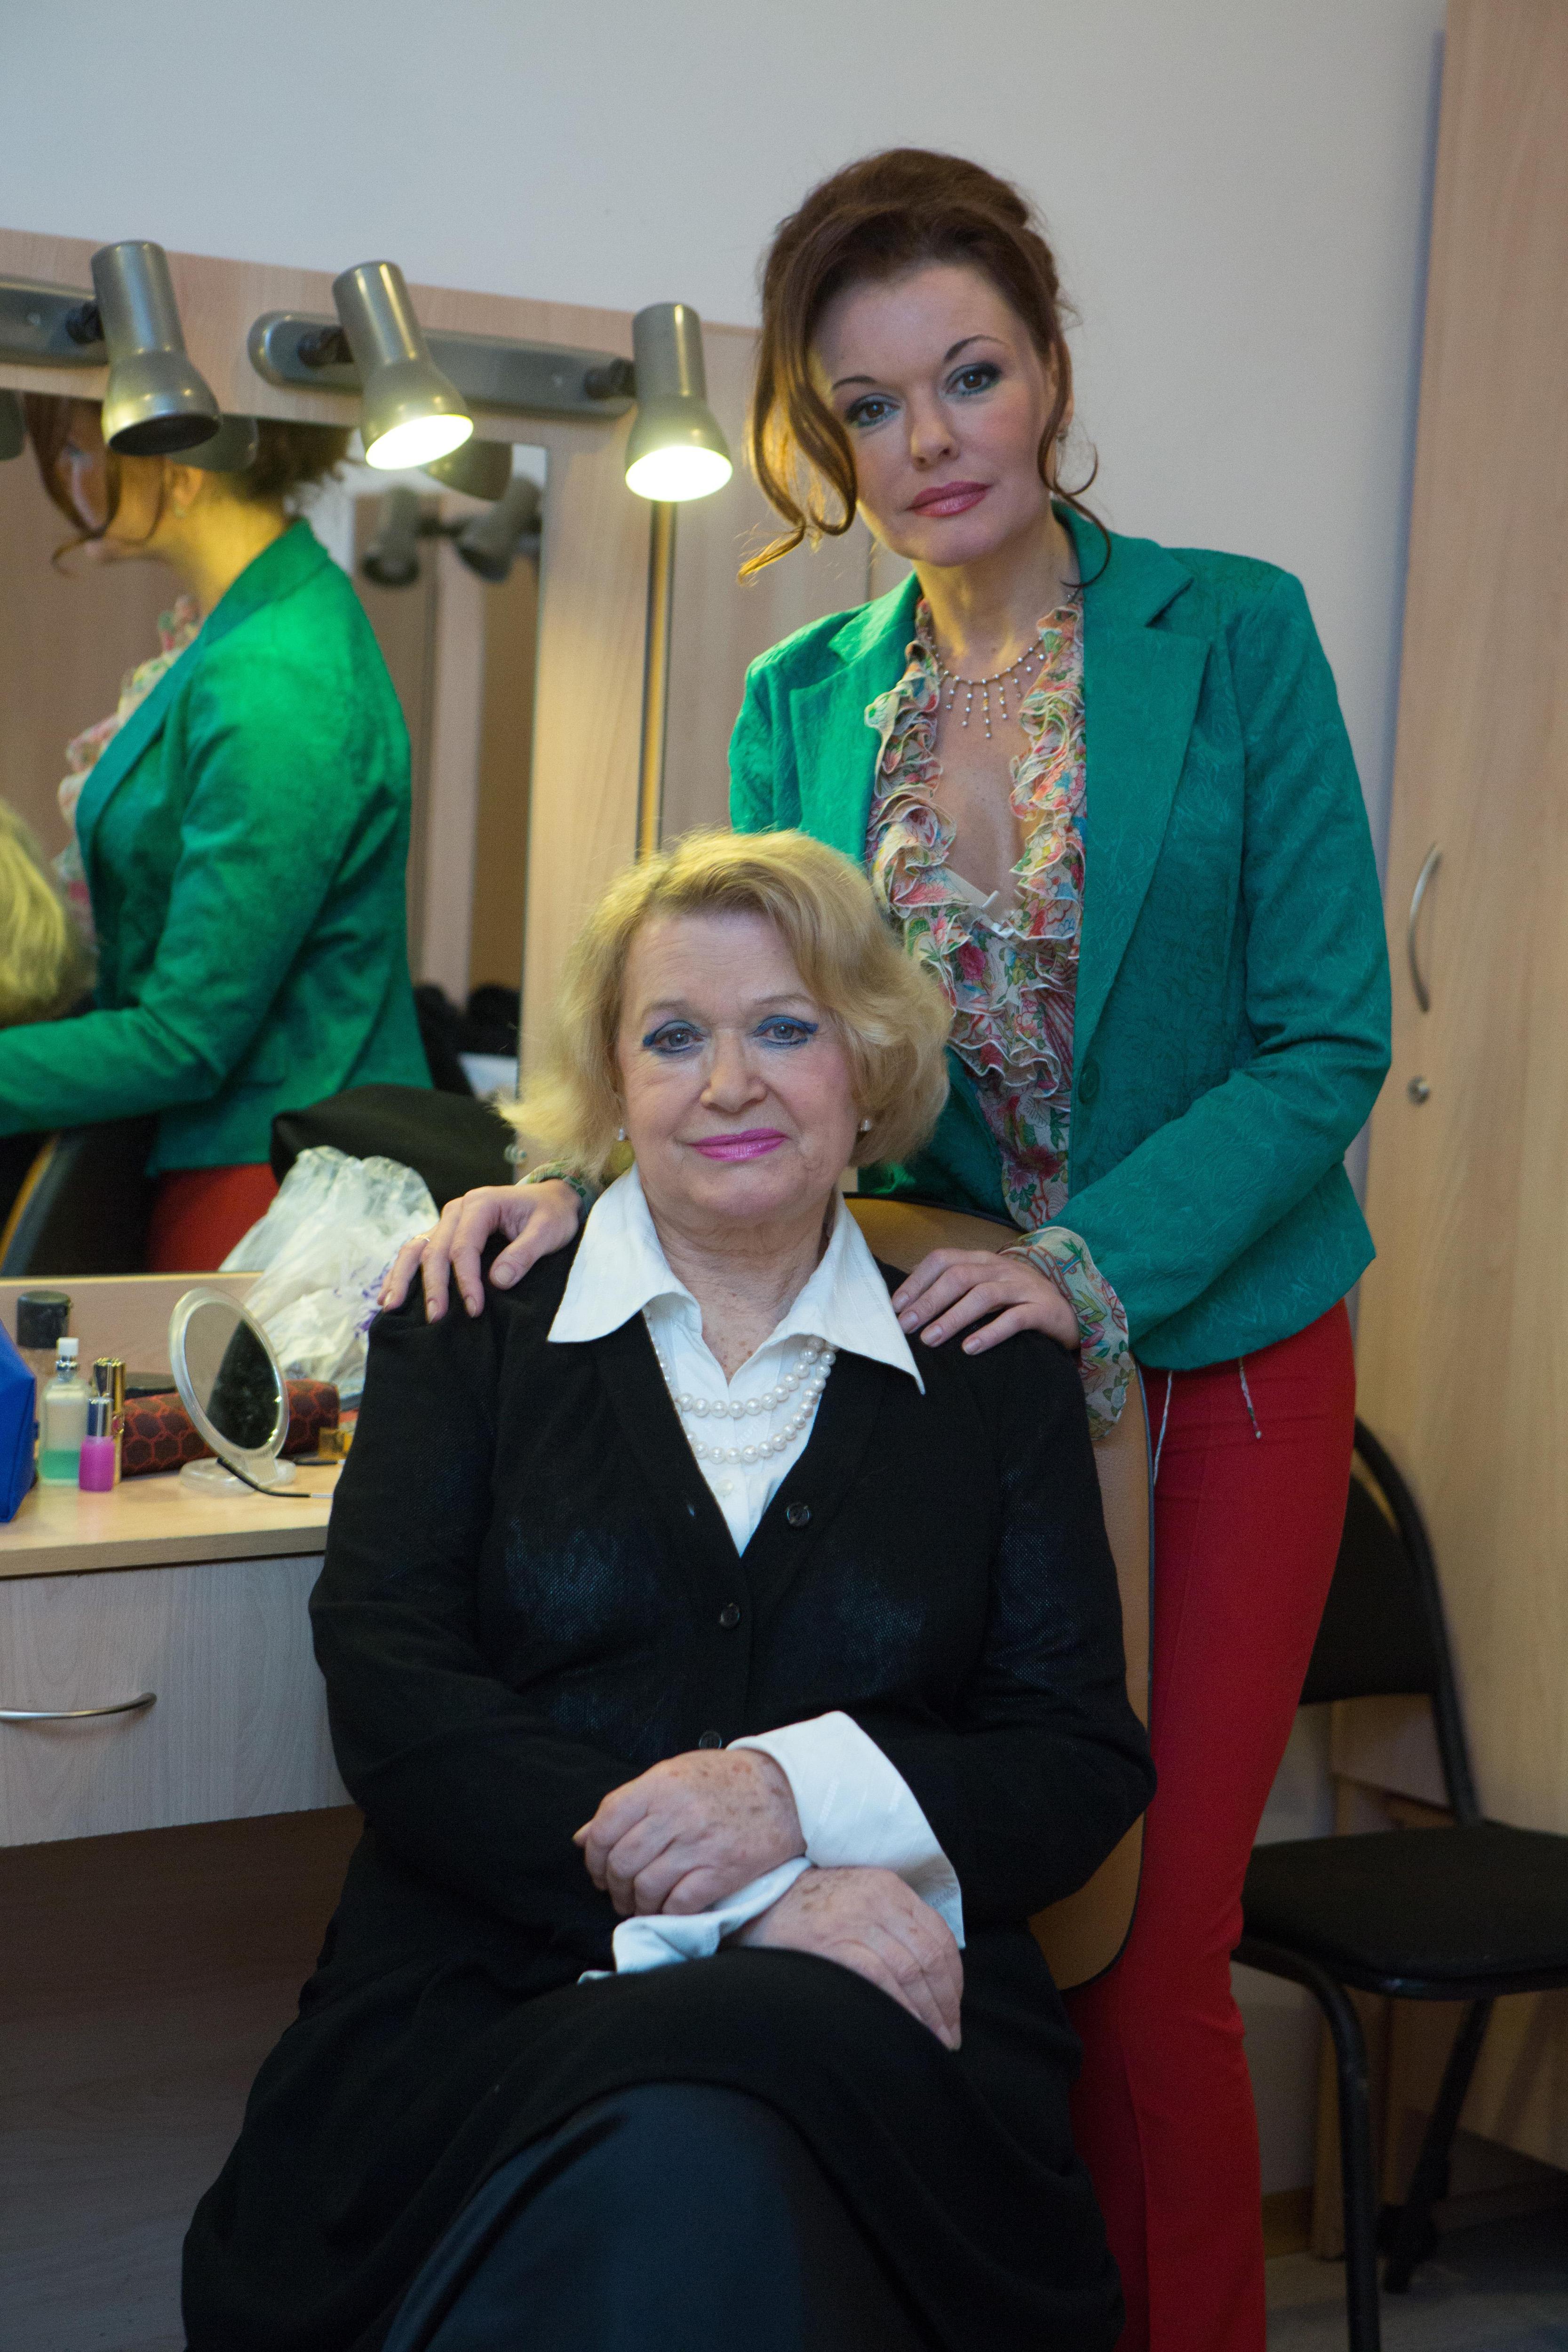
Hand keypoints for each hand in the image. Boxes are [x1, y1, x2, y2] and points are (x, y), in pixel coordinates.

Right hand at [378, 1179, 582, 1320]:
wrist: (553, 1199)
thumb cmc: (552, 1214)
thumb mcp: (548, 1231)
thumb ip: (524, 1254)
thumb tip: (498, 1281)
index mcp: (481, 1204)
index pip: (464, 1246)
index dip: (466, 1280)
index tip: (474, 1309)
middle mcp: (457, 1210)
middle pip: (435, 1249)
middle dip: (433, 1286)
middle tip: (435, 1318)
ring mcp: (448, 1221)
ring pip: (416, 1248)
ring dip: (402, 1278)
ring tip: (392, 1307)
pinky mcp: (446, 1233)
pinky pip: (418, 1251)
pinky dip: (402, 1272)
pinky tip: (388, 1295)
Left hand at [574, 1749, 803, 1917]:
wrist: (787, 1790)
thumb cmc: (725, 1781)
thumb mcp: (673, 1776)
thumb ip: (629, 1804)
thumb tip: (583, 1838)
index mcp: (661, 1785)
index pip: (605, 1825)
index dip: (593, 1856)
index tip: (599, 1870)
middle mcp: (677, 1813)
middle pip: (621, 1861)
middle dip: (613, 1886)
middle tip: (619, 1893)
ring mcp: (700, 1844)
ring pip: (646, 1887)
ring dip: (637, 1904)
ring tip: (642, 1904)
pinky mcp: (723, 1870)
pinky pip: (679, 1904)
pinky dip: (667, 1913)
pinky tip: (669, 1909)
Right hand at [735, 1866, 962, 2048]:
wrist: (757, 1896)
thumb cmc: (808, 1908)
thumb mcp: (858, 1898)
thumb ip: (891, 1923)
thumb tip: (928, 1975)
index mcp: (888, 1888)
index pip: (938, 1935)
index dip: (953, 1979)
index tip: (952, 2009)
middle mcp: (877, 1899)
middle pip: (928, 1956)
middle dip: (945, 2004)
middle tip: (948, 2037)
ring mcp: (854, 1919)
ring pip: (910, 1969)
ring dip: (927, 2012)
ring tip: (931, 2041)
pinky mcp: (832, 1941)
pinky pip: (880, 1979)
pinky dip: (899, 2007)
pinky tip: (903, 2029)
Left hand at [892, 1247, 1076, 1356]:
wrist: (1066, 1313)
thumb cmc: (1014, 1302)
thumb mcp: (983, 1288)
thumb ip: (953, 1290)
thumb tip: (908, 1305)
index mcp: (982, 1259)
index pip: (943, 1259)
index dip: (917, 1280)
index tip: (895, 1306)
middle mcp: (1001, 1268)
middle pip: (959, 1276)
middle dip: (929, 1301)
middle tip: (906, 1326)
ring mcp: (1023, 1287)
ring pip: (984, 1295)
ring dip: (953, 1317)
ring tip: (931, 1339)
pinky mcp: (1043, 1310)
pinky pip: (1015, 1319)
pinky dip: (990, 1332)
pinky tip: (970, 1349)